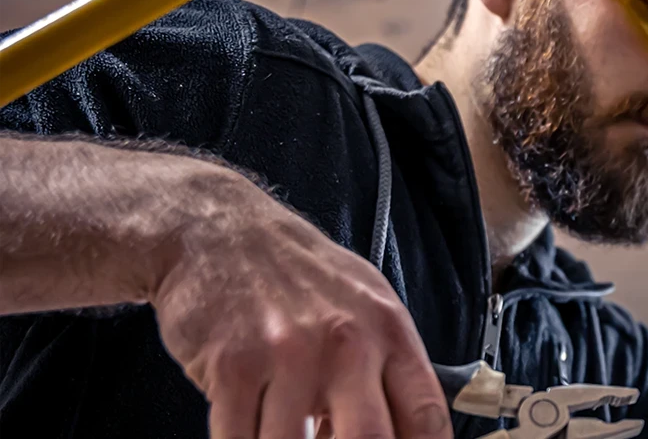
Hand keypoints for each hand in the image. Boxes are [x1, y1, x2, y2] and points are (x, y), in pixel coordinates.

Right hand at [150, 194, 450, 438]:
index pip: (426, 418)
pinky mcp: (233, 367)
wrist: (216, 232)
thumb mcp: (366, 306)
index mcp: (388, 332)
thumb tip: (401, 434)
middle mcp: (346, 345)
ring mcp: (289, 357)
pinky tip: (251, 430)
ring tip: (286, 432)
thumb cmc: (298, 275)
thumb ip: (386, 371)